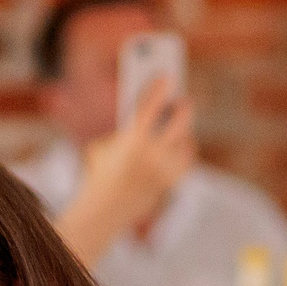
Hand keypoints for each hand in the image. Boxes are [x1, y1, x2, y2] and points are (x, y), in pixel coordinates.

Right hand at [92, 75, 195, 230]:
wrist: (104, 210)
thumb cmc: (100, 173)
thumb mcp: (104, 146)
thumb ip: (125, 130)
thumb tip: (151, 115)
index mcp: (132, 140)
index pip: (151, 106)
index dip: (159, 87)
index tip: (167, 75)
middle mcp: (153, 154)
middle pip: (180, 121)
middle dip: (183, 107)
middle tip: (183, 100)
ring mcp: (164, 170)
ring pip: (186, 142)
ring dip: (184, 131)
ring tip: (183, 122)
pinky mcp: (170, 183)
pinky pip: (186, 161)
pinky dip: (185, 152)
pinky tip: (183, 145)